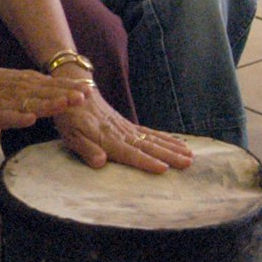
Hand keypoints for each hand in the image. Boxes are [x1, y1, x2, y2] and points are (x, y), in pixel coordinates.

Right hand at [0, 63, 88, 132]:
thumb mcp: (25, 81)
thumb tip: (74, 90)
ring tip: (64, 104)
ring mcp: (10, 101)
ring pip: (32, 103)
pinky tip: (29, 119)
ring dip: (49, 104)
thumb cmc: (0, 85)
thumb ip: (46, 87)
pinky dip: (19, 118)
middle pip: (47, 93)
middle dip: (66, 95)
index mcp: (32, 83)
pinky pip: (9, 117)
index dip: (72, 87)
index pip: (55, 85)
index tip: (90, 90)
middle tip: (83, 97)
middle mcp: (24, 90)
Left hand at [52, 88, 193, 170]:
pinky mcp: (130, 125)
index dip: (146, 162)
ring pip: (154, 139)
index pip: (129, 153)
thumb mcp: (71, 136)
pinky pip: (151, 132)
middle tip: (188, 163)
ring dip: (172, 147)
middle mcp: (121, 134)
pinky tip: (179, 144)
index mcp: (107, 139)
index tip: (163, 168)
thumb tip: (101, 162)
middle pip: (148, 146)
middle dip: (169, 156)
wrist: (75, 92)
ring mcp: (128, 128)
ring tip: (190, 155)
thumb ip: (86, 150)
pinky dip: (166, 138)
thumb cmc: (70, 118)